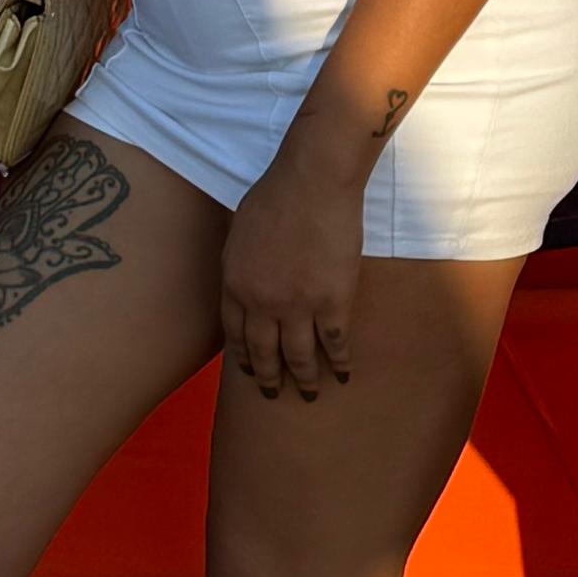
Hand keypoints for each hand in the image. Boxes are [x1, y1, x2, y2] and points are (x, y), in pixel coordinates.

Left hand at [221, 137, 365, 400]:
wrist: (312, 183)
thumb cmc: (275, 195)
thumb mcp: (239, 232)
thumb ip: (239, 263)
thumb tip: (243, 279)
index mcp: (235, 284)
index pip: (234, 334)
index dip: (243, 356)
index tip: (249, 371)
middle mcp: (261, 303)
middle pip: (263, 352)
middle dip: (269, 378)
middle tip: (275, 393)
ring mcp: (298, 306)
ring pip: (298, 356)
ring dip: (304, 379)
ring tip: (310, 393)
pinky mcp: (333, 302)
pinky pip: (334, 342)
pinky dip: (339, 361)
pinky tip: (342, 373)